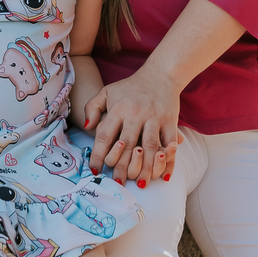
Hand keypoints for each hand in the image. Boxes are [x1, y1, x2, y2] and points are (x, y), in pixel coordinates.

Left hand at [84, 65, 179, 185]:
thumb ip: (93, 108)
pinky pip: (169, 143)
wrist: (161, 73)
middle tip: (117, 183)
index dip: (98, 154)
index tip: (94, 170)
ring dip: (145, 167)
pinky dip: (168, 160)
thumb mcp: (107, 91)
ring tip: (139, 183)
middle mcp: (136, 114)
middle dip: (121, 166)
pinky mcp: (170, 121)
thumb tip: (87, 127)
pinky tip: (163, 175)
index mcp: (119, 108)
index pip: (105, 135)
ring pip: (149, 147)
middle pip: (127, 145)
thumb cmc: (130, 87)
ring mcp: (154, 118)